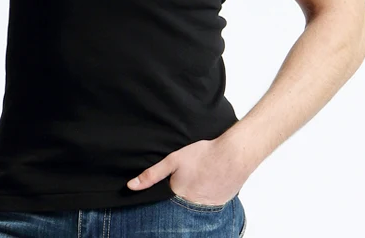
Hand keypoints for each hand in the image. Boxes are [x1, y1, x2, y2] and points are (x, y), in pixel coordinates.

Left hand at [126, 136, 247, 205]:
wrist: (233, 156)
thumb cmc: (203, 155)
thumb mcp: (173, 160)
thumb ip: (152, 174)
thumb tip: (131, 186)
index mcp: (177, 195)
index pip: (165, 204)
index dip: (164, 197)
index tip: (167, 189)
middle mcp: (191, 207)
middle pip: (180, 207)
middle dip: (179, 198)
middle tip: (188, 180)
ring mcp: (207, 209)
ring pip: (194, 208)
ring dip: (193, 199)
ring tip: (198, 181)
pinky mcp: (219, 206)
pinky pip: (208, 207)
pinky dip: (206, 198)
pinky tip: (209, 184)